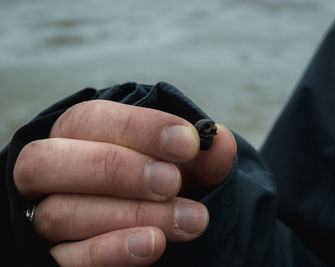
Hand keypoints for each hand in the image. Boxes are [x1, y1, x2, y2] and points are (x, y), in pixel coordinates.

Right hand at [14, 100, 236, 265]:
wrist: (149, 223)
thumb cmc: (160, 183)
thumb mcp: (183, 166)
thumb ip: (200, 156)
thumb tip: (220, 143)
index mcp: (77, 136)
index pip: (90, 119)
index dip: (139, 128)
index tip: (188, 142)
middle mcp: (51, 172)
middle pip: (51, 161)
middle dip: (117, 170)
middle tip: (172, 182)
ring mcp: (43, 216)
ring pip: (62, 213)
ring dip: (130, 214)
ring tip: (188, 220)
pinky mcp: (52, 258)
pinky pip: (65, 258)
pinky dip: (108, 250)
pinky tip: (151, 244)